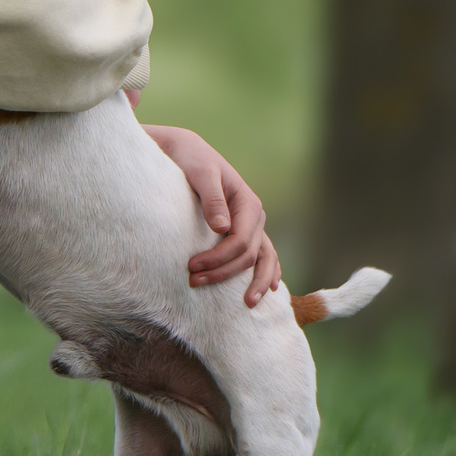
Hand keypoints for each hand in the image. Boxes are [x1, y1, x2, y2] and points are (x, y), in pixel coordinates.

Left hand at [138, 122, 279, 306]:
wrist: (185, 151)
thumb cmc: (190, 159)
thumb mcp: (199, 172)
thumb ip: (211, 198)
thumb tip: (222, 227)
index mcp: (247, 202)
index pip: (241, 241)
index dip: (219, 259)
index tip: (191, 267)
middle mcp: (254, 216)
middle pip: (249, 254)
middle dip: (224, 273)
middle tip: (194, 282)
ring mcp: (252, 225)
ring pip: (263, 259)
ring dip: (255, 281)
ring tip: (248, 303)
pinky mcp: (243, 230)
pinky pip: (261, 255)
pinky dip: (267, 272)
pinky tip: (269, 289)